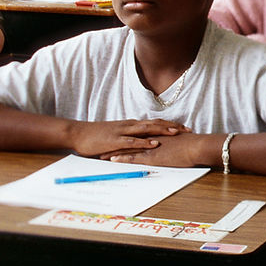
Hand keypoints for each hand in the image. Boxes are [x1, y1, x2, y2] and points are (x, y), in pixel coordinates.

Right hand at [69, 119, 190, 157]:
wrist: (78, 133)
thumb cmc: (96, 135)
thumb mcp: (115, 135)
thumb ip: (128, 137)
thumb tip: (140, 140)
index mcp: (130, 124)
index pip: (154, 122)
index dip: (169, 124)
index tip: (183, 127)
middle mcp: (129, 125)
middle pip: (154, 124)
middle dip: (172, 126)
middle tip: (187, 129)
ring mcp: (122, 132)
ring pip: (146, 130)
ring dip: (162, 131)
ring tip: (176, 132)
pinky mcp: (115, 140)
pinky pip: (132, 141)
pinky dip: (145, 141)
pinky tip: (154, 143)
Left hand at [103, 133, 204, 167]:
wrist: (197, 146)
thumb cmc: (191, 144)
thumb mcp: (177, 141)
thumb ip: (169, 142)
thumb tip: (167, 144)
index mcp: (155, 134)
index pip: (135, 136)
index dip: (123, 138)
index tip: (112, 141)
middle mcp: (149, 139)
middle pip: (127, 141)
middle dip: (113, 144)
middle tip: (100, 146)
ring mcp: (149, 147)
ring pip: (127, 149)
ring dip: (113, 152)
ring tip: (100, 155)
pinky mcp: (152, 156)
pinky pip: (134, 157)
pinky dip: (123, 158)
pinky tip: (113, 160)